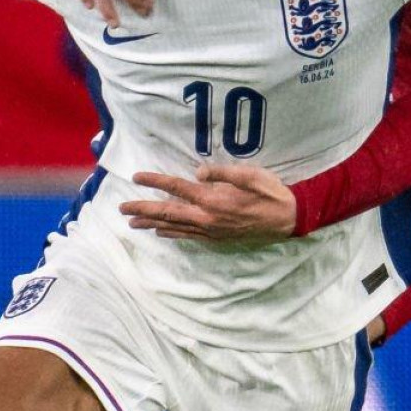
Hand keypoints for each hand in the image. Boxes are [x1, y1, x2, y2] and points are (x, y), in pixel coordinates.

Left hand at [120, 162, 297, 241]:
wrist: (288, 219)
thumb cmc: (271, 192)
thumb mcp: (250, 175)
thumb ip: (222, 173)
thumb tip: (197, 172)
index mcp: (213, 199)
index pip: (176, 188)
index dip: (155, 182)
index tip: (136, 177)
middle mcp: (207, 218)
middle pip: (167, 212)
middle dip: (143, 210)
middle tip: (122, 209)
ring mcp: (211, 231)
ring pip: (175, 227)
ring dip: (151, 224)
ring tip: (132, 223)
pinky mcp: (217, 239)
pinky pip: (188, 236)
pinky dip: (171, 233)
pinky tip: (161, 232)